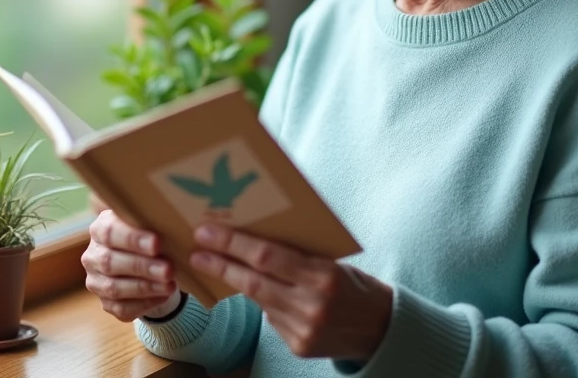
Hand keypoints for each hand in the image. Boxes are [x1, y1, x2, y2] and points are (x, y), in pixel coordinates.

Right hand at [83, 210, 180, 321]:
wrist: (146, 261)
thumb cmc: (148, 236)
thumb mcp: (146, 224)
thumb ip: (148, 219)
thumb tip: (166, 216)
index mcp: (100, 229)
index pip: (110, 232)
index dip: (133, 239)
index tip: (157, 243)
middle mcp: (93, 256)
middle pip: (111, 262)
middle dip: (142, 267)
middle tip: (168, 269)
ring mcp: (97, 282)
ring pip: (115, 288)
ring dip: (145, 287)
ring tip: (170, 285)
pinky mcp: (106, 303)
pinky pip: (122, 308)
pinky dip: (144, 303)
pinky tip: (163, 296)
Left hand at [190, 224, 391, 362]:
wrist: (381, 328)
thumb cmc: (354, 284)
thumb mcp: (332, 261)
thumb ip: (297, 255)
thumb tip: (251, 239)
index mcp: (323, 275)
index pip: (267, 256)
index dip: (233, 243)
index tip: (206, 231)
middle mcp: (312, 305)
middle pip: (253, 280)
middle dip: (221, 262)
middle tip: (197, 249)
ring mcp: (303, 329)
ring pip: (258, 300)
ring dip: (233, 281)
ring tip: (213, 264)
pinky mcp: (298, 347)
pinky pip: (270, 319)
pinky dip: (262, 302)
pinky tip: (253, 289)